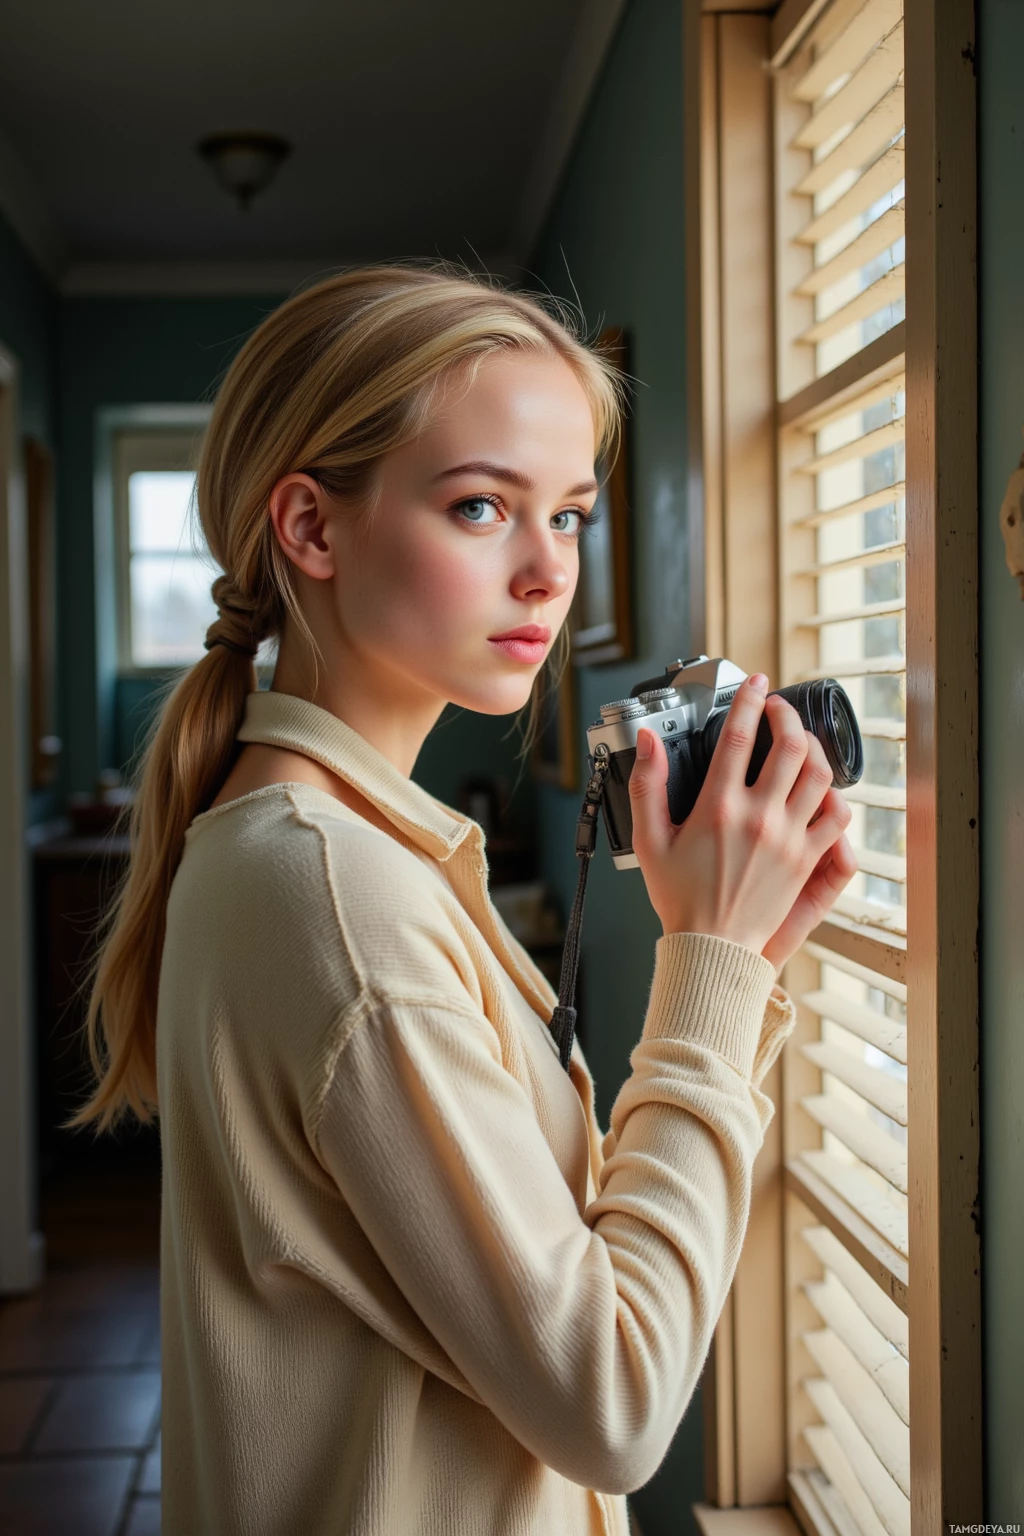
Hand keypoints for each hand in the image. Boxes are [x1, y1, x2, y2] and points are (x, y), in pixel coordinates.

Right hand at [627, 674, 853, 957]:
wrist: (712, 947)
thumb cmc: (680, 898)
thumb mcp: (648, 839)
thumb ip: (646, 784)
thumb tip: (648, 742)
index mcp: (719, 807)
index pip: (738, 735)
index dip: (748, 700)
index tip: (754, 684)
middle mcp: (759, 818)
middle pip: (789, 745)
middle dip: (786, 714)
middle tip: (777, 707)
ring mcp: (788, 839)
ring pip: (819, 775)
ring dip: (813, 746)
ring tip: (801, 739)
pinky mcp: (807, 861)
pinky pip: (836, 818)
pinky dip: (834, 796)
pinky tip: (821, 788)